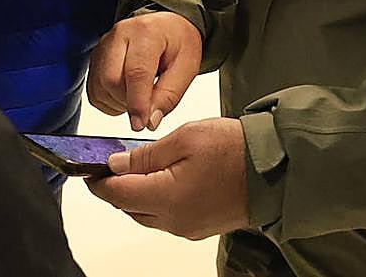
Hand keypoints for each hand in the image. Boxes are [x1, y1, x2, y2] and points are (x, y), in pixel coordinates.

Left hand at [86, 118, 248, 240]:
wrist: (275, 168)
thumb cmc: (236, 150)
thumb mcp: (186, 138)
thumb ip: (146, 154)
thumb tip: (118, 164)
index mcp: (166, 198)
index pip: (116, 194)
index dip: (98, 181)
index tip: (89, 169)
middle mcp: (174, 220)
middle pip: (129, 207)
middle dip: (118, 187)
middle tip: (114, 163)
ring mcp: (188, 227)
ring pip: (147, 214)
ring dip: (138, 194)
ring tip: (142, 167)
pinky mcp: (200, 226)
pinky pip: (167, 216)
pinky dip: (159, 199)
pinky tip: (166, 178)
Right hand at [87, 12, 202, 130]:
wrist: (166, 27)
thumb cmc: (177, 42)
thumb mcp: (187, 67)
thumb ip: (169, 96)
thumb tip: (150, 121)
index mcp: (147, 32)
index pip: (136, 72)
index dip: (137, 103)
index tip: (142, 124)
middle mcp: (119, 35)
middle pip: (111, 79)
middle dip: (128, 102)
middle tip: (148, 105)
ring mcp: (103, 46)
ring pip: (100, 87)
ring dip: (119, 103)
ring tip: (141, 95)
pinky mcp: (95, 59)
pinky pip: (95, 91)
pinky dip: (110, 101)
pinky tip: (128, 94)